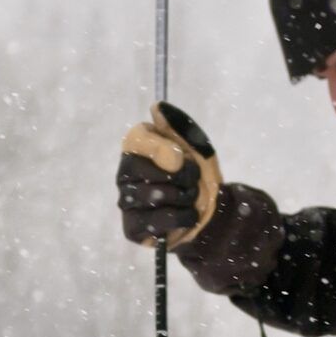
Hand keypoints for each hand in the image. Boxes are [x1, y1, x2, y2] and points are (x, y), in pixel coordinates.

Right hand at [117, 103, 222, 247]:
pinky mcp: (132, 228)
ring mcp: (126, 202)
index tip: (181, 157)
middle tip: (192, 180)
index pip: (139, 140)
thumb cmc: (197, 171)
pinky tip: (185, 215)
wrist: (211, 208)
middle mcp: (124, 173)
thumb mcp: (195, 142)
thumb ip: (177, 124)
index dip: (163, 149)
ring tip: (189, 198)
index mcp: (136, 146)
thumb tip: (156, 108)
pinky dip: (183, 217)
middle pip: (153, 171)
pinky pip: (160, 221)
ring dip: (186, 197)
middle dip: (185, 177)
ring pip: (158, 197)